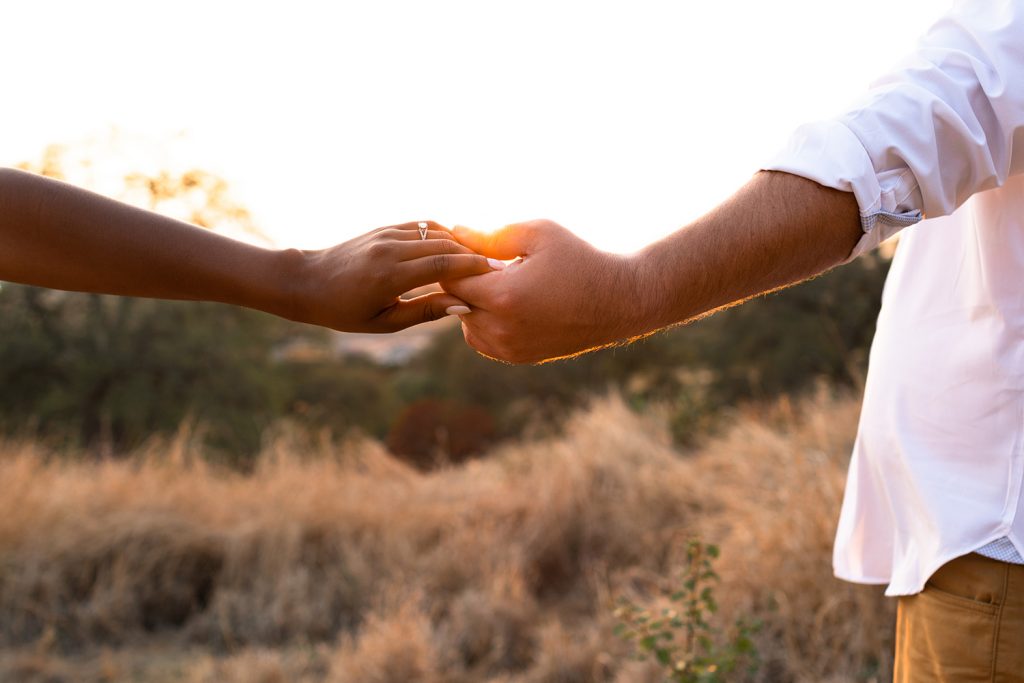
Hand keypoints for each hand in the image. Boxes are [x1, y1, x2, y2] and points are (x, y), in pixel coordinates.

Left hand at [290, 221, 503, 332]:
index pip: (443, 264)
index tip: (496, 273)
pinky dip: (442, 234)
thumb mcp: (385, 321)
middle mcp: (390, 248)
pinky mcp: (384, 227)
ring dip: (460, 243)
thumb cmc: (344, 310)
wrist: (307, 281)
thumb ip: (425, 311)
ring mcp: (386, 234)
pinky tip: (454, 247)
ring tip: (479, 258)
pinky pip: (421, 226)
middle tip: (496, 266)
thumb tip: (462, 305)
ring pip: (435, 232)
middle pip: (445, 244)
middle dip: (473, 254)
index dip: (473, 267)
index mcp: (390, 275)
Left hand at [442, 220, 647, 362]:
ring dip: (471, 302)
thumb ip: (490, 236)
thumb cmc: (580, 260)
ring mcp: (509, 348)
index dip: (456, 258)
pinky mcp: (518, 357)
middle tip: (487, 262)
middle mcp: (501, 329)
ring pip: (463, 322)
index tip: (473, 245)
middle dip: (463, 279)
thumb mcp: (538, 235)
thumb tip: (456, 233)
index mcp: (503, 296)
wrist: (619, 301)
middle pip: (453, 301)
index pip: (450, 278)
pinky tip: (506, 301)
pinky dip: (483, 321)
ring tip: (499, 281)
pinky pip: (481, 339)